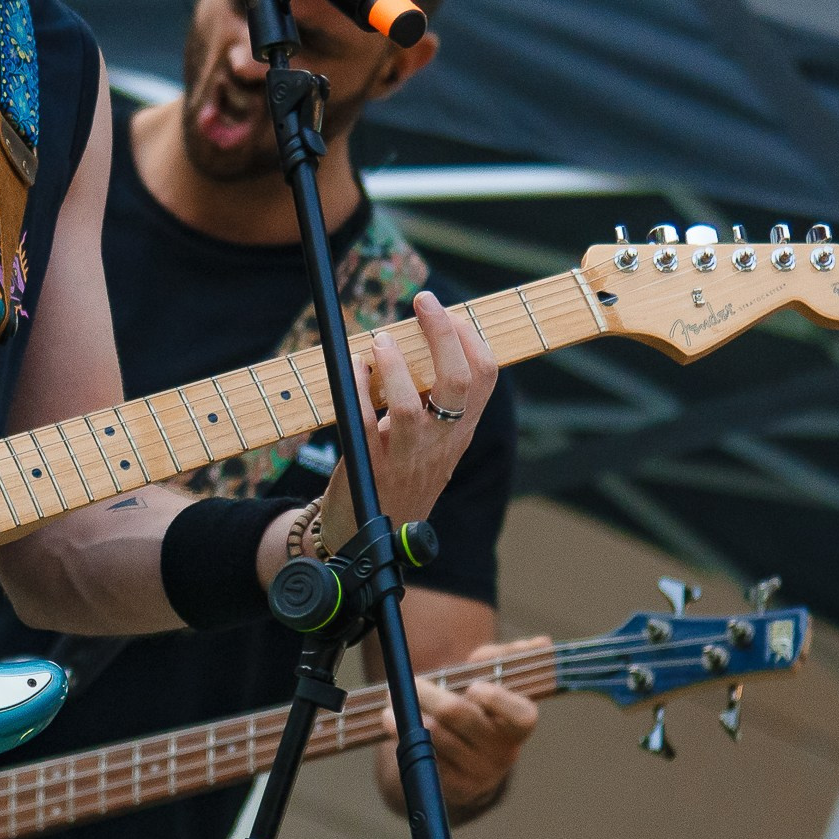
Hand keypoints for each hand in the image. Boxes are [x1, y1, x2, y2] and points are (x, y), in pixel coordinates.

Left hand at [319, 291, 496, 546]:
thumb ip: (433, 402)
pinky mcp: (370, 467)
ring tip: (381, 339)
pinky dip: (358, 388)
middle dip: (442, 334)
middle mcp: (440, 444)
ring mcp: (406, 458)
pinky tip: (354, 368)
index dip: (471, 339)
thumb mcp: (431, 442)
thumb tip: (423, 340)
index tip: (451, 311)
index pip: (484, 379)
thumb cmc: (399, 478)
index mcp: (458, 432)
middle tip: (423, 301)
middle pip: (456, 383)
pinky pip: (364, 423)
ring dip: (394, 364)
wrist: (368, 537)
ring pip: (411, 407)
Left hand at [379, 634, 547, 817]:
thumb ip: (506, 658)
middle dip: (430, 694)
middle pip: (461, 716)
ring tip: (392, 700)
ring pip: (436, 737)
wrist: (465, 755)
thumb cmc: (480, 707)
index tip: (474, 686)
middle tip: (409, 680)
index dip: (496, 700)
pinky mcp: (455, 788)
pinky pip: (425, 759)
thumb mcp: (494, 680)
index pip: (520, 715)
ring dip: (409, 715)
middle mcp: (504, 752)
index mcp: (519, 725)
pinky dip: (405, 738)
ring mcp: (480, 773)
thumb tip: (540, 641)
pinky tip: (393, 724)